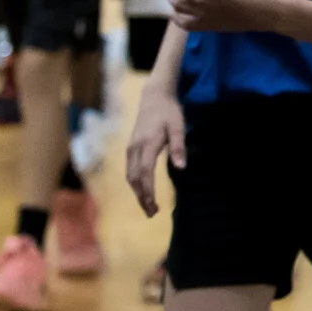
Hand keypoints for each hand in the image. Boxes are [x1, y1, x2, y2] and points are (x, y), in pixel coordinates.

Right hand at [124, 91, 185, 216]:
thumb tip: (182, 168)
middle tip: (152, 213)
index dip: (148, 190)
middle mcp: (135, 148)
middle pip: (135, 178)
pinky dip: (135, 183)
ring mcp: (130, 148)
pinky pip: (130, 170)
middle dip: (142, 197)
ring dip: (137, 192)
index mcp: (147, 144)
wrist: (153, 97)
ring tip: (148, 207)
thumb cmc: (169, 112)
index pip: (145, 172)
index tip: (153, 205)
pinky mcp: (130, 148)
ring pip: (130, 176)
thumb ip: (179, 147)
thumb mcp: (178, 126)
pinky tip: (143, 191)